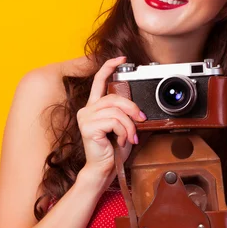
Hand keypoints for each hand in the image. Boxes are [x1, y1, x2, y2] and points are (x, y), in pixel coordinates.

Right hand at [77, 56, 145, 178]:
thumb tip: (138, 107)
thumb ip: (125, 113)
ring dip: (129, 126)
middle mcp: (87, 110)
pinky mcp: (88, 127)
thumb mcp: (123, 126)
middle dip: (132, 108)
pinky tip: (120, 141)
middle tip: (140, 120)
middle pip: (114, 98)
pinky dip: (123, 132)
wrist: (105, 169)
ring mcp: (86, 118)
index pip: (99, 80)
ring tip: (129, 137)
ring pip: (117, 111)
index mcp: (94, 107)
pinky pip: (114, 122)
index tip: (121, 59)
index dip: (109, 67)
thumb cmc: (113, 149)